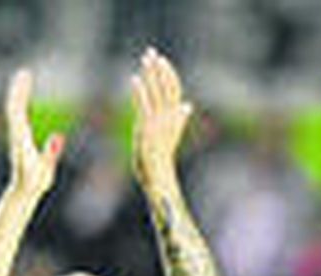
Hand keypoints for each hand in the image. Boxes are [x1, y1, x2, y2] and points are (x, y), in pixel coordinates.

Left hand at [4, 68, 64, 200]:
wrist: (24, 191)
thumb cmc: (34, 182)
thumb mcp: (44, 169)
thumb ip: (50, 154)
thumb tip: (58, 137)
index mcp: (21, 139)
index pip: (17, 113)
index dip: (20, 96)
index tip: (24, 82)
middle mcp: (16, 135)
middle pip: (14, 108)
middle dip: (18, 90)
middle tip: (24, 72)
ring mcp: (17, 136)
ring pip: (14, 110)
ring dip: (19, 93)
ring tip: (23, 76)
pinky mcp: (20, 138)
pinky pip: (18, 115)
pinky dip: (21, 101)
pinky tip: (24, 92)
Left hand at [130, 47, 191, 195]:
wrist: (159, 177)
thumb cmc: (161, 159)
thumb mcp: (170, 136)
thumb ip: (178, 119)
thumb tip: (187, 105)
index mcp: (175, 117)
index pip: (174, 89)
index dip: (168, 73)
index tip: (161, 60)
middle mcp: (169, 117)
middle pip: (166, 86)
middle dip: (158, 68)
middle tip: (150, 52)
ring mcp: (159, 122)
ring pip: (156, 92)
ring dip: (150, 74)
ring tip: (144, 59)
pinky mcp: (148, 129)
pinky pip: (144, 105)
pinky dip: (139, 92)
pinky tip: (134, 80)